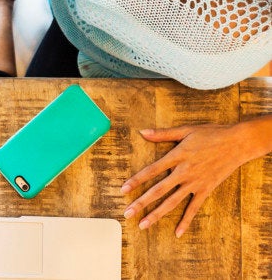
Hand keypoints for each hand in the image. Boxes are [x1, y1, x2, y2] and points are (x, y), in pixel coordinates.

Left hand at [121, 124, 251, 237]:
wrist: (238, 143)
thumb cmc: (211, 134)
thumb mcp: (186, 130)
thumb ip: (163, 134)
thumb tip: (142, 132)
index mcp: (177, 156)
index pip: (151, 171)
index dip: (136, 180)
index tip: (123, 190)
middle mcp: (184, 172)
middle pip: (158, 190)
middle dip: (141, 203)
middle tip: (127, 214)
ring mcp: (195, 183)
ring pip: (172, 202)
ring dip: (157, 214)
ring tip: (143, 224)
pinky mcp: (206, 190)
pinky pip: (194, 208)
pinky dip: (186, 220)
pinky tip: (177, 232)